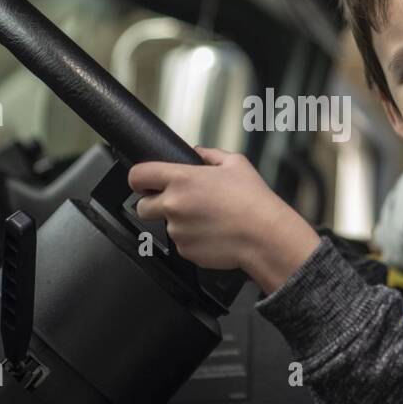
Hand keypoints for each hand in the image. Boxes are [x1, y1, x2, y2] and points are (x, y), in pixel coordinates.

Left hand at [127, 147, 319, 291]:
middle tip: (177, 204)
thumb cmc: (253, 201)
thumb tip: (199, 152)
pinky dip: (192, 240)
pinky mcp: (185, 250)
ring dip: (179, 223)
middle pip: (142, 207)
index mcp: (181, 179)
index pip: (138, 176)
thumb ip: (210, 154)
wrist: (265, 236)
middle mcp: (174, 205)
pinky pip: (181, 244)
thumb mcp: (236, 163)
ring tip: (207, 219)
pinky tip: (212, 233)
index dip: (138, 179)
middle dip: (154, 205)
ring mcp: (177, 230)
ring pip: (166, 227)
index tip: (143, 183)